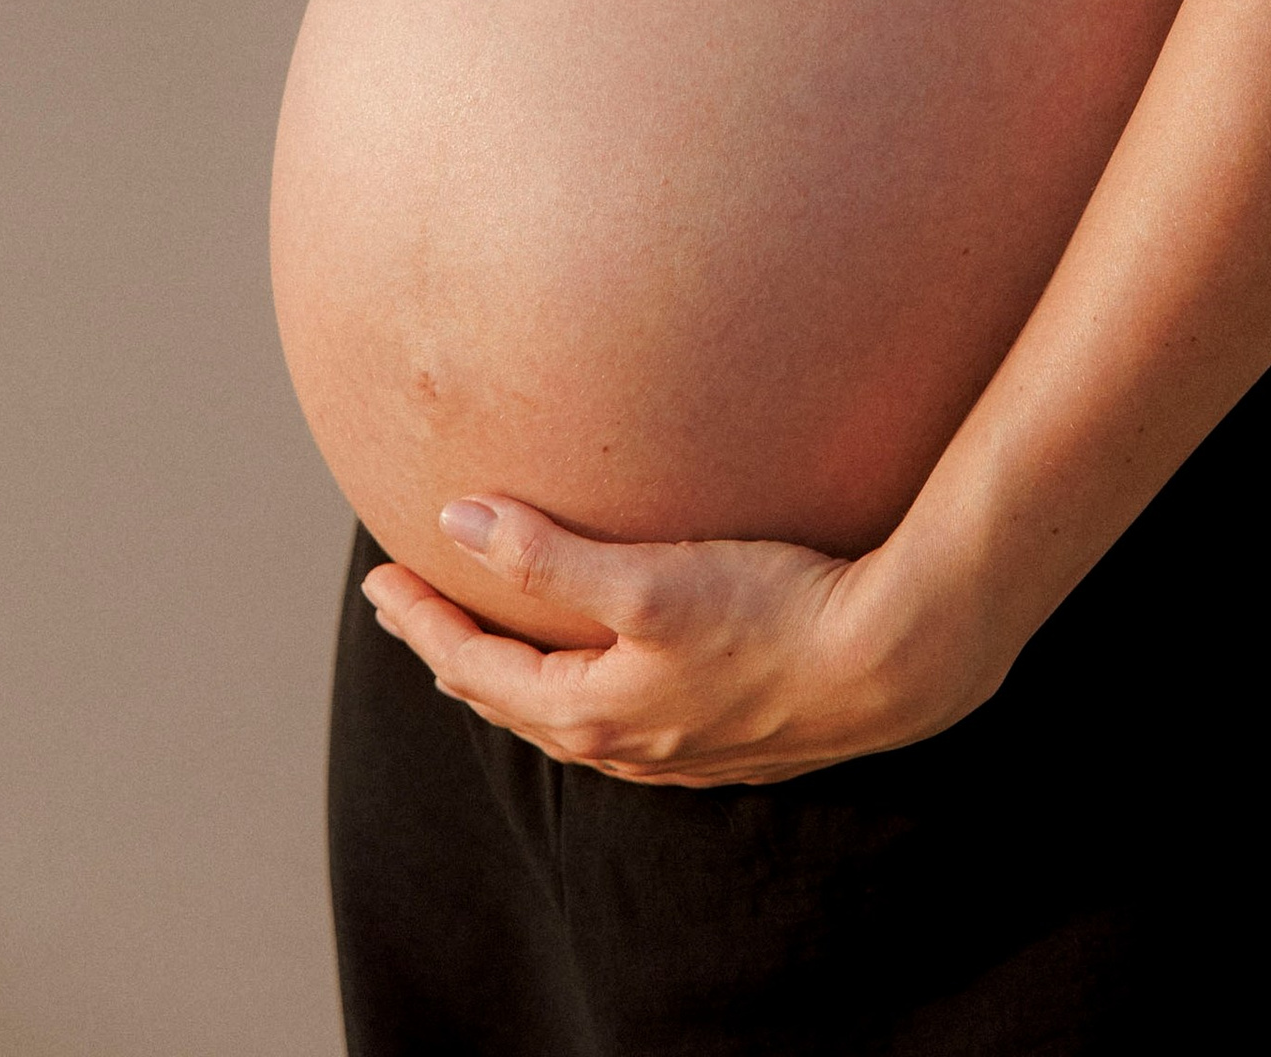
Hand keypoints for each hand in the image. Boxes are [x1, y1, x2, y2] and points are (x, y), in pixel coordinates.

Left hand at [360, 493, 999, 785]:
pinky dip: (579, 689)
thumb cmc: (772, 614)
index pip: (476, 669)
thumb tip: (454, 521)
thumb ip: (548, 553)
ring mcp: (676, 751)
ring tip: (489, 643)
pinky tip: (602, 671)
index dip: (423, 621)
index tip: (381, 579)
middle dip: (454, 652)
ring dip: (515, 677)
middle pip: (512, 700)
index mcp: (592, 713)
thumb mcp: (649, 577)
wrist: (889, 661)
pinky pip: (621, 720)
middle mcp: (625, 746)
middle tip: (413, 608)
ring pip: (567, 716)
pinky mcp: (723, 737)